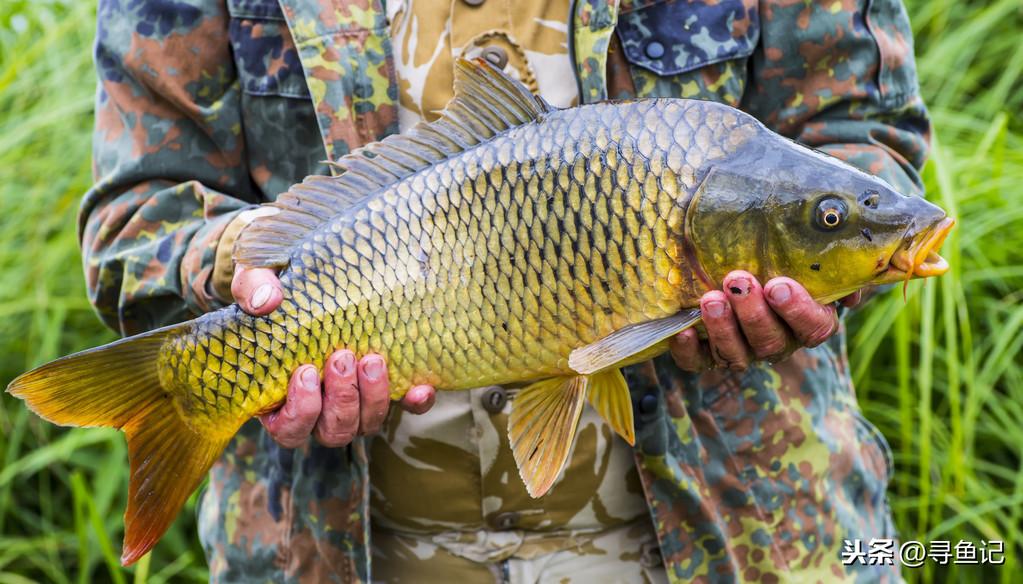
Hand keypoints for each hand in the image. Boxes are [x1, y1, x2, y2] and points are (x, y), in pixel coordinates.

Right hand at [232, 265, 435, 447]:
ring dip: (372, 398)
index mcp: (278, 397)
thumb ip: (253, 286)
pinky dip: (414, 402)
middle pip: (334, 431)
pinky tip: (421, 387)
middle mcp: (319, 409)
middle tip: (342, 358)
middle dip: (342, 399)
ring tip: (372, 359)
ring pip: (367, 424)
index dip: (300, 411)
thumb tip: (266, 301)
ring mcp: (356, 400)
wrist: (316, 274)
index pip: (289, 428)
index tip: (307, 372)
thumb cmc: (277, 286)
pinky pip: (405, 408)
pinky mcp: (387, 386)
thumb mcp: (255, 278)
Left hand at [669, 270, 861, 371]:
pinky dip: (689, 352)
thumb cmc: (778, 257)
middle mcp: (776, 342)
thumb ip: (833, 265)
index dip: (797, 310)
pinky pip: (697, 362)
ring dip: (723, 329)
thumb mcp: (808, 254)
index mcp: (808, 321)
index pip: (813, 327)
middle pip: (770, 341)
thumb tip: (852, 287)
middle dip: (753, 313)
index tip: (779, 285)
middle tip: (738, 281)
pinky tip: (682, 332)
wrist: (735, 262)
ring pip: (736, 354)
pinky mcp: (706, 355)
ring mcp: (742, 352)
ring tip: (711, 299)